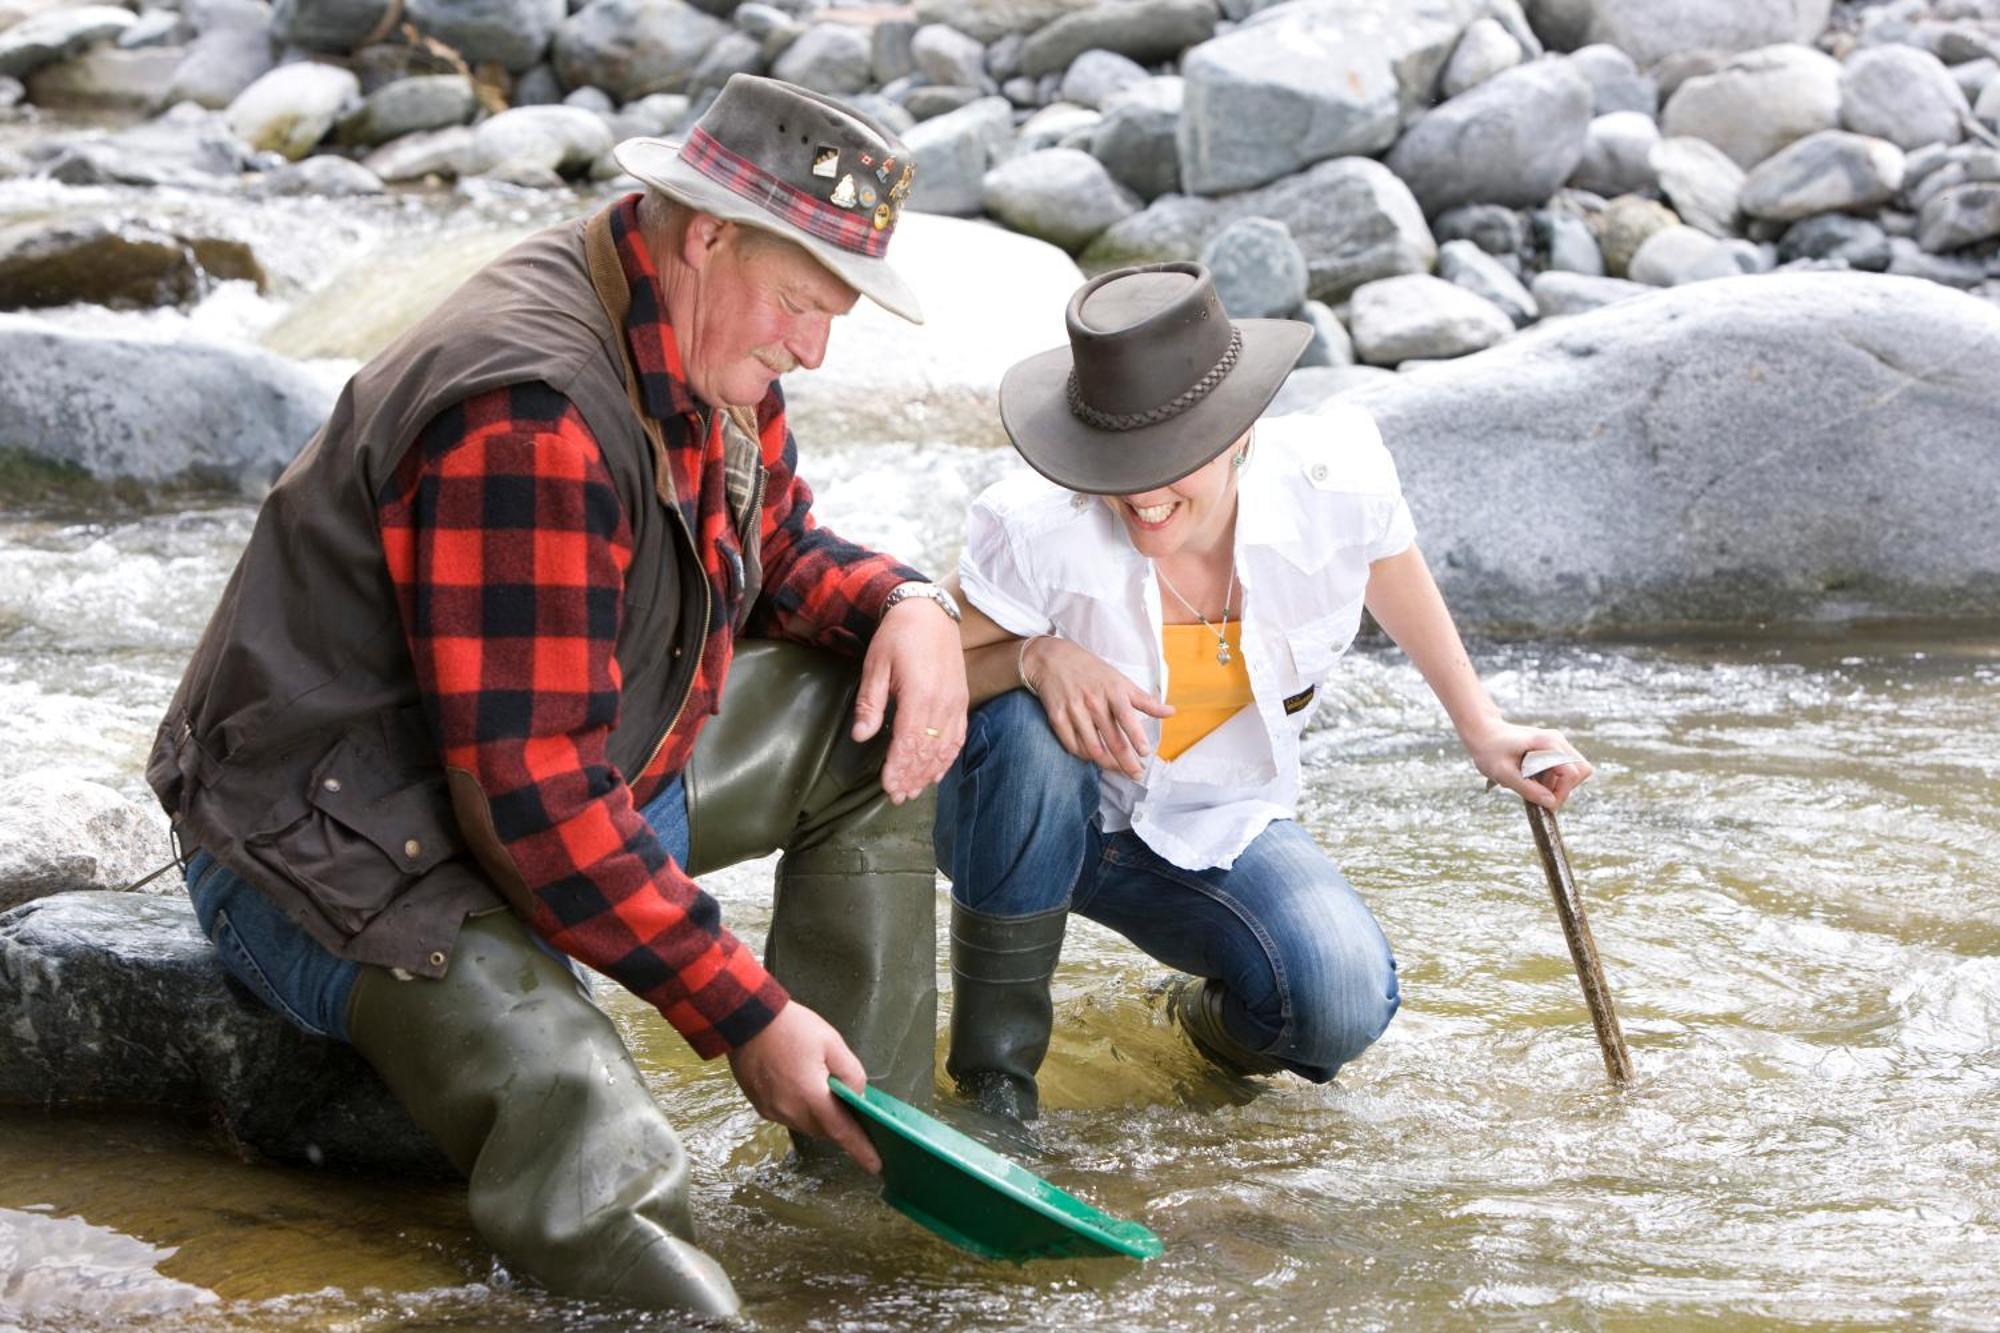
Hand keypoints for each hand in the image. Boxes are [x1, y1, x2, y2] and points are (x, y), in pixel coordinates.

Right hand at [726, 1001, 881, 1172]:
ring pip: (806, 1126)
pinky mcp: (760, 1107)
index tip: (876, 1166)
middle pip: (824, 1131)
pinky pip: (789, 1117)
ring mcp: (773, 1111)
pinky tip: (801, 1089)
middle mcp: (790, 1111)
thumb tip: (856, 1096)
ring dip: (819, 1117)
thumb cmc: (791, 1027)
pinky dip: (801, 1110)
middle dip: (840, 1125)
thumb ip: (850, 1073)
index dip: (861, 1150)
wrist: (745, 1019)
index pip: (842, 1132)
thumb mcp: (831, 1042)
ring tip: (825, 1094)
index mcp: (811, 1096)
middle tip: (853, 1112)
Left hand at [852, 597, 969, 802]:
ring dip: (929, 772)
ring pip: (944, 748)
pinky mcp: (961, 700)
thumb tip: (861, 736)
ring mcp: (956, 703)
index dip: (899, 769)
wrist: (929, 612)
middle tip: (898, 797)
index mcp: (919, 695)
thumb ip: (871, 703)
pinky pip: (958, 737)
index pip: (909, 743)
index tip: (888, 788)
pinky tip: (936, 771)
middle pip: (928, 751)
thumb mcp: (875, 665)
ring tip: (914, 790)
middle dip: (912, 777)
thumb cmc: (897, 636)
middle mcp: (942, 703)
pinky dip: (947, 758)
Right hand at [1022, 636, 1172, 779]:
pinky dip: (1084, 755)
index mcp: (1113, 691)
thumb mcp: (1120, 680)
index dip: (1136, 737)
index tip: (1144, 753)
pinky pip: (1072, 745)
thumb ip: (1145, 700)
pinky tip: (1093, 757)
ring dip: (1106, 763)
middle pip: (1112, 739)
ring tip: (1117, 768)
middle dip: (1126, 761)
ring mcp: (1074, 710)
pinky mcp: (1057, 717)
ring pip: (1091, 747)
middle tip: (1136, 774)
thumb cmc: (1092, 671)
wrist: (1053, 659)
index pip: (1127, 718)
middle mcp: (1094, 701)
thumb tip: (1171, 712)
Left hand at [1463, 720, 1592, 811]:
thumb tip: (1551, 803)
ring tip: (1530, 782)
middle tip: (1539, 794)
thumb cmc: (1489, 750)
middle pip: (1580, 771)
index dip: (1562, 792)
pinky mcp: (1552, 749)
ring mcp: (1556, 743)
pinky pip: (1563, 769)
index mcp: (1548, 743)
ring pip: (1573, 771)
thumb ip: (1528, 789)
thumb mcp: (1503, 773)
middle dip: (1563, 788)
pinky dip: (1551, 779)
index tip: (1545, 803)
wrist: (1482, 732)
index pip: (1572, 773)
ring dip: (1556, 784)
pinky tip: (1531, 777)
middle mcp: (1557, 740)